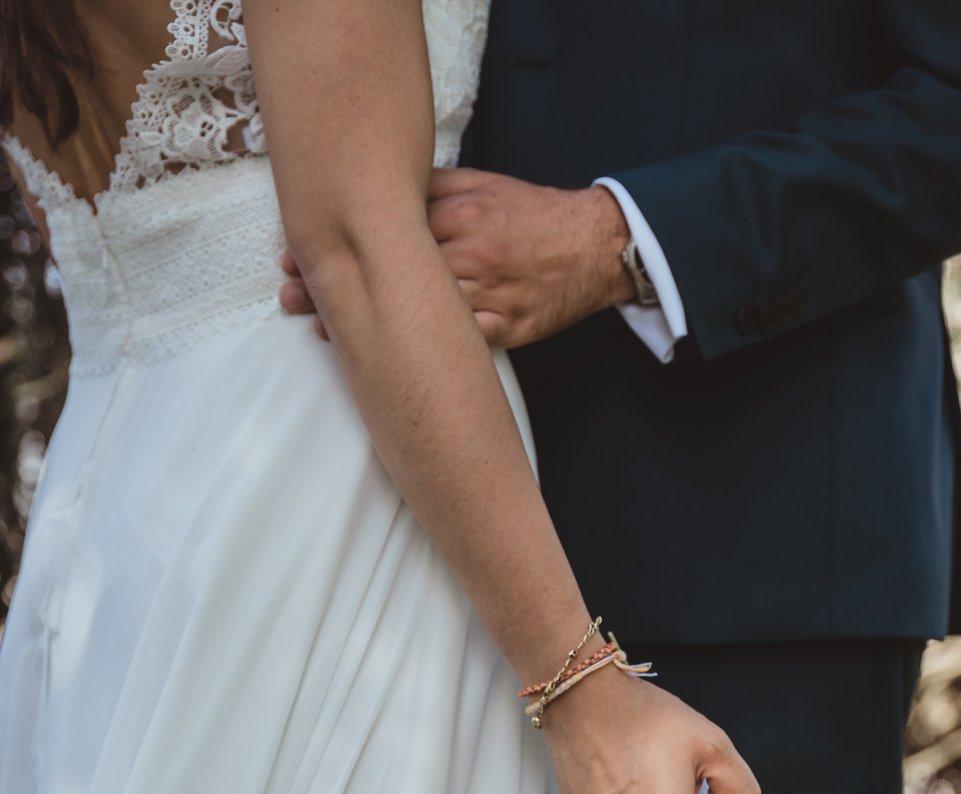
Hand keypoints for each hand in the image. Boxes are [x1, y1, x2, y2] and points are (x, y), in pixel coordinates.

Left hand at [279, 170, 634, 347]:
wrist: (593, 248)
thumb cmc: (533, 216)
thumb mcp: (483, 185)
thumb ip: (432, 190)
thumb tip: (378, 192)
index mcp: (460, 214)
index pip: (387, 227)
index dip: (339, 243)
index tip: (297, 254)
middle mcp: (471, 254)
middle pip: (393, 273)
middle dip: (339, 287)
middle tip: (290, 299)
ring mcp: (489, 296)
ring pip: (418, 316)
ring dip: (366, 326)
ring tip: (322, 333)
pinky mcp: (505, 331)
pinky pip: (456, 347)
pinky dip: (418, 356)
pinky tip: (382, 363)